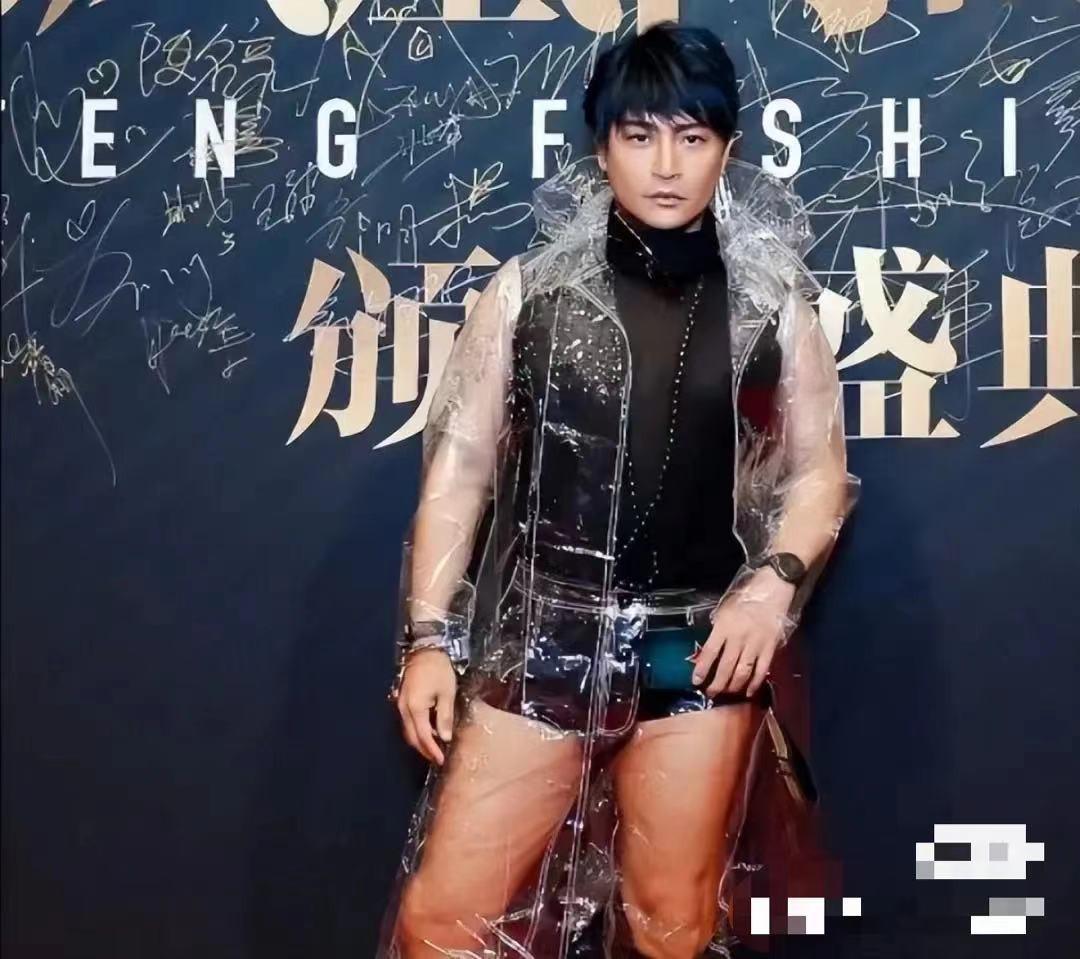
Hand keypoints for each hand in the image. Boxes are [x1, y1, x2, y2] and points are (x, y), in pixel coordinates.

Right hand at [395, 648, 456, 764]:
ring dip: (420, 741)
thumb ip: (444, 717)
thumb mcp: (447, 693)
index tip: (441, 760)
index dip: (432, 750)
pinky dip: (416, 730)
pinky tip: (427, 731)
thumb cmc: (439, 670)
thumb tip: (445, 738)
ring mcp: (400, 704)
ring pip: (408, 730)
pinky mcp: (402, 700)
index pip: (423, 736)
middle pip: (412, 737)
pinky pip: (407, 722)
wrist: (425, 650)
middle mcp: (404, 709)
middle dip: (424, 750)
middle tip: (437, 758)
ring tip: (434, 747)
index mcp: (415, 707)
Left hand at [690, 568, 796, 697]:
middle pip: (726, 667)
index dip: (702, 669)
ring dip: (733, 686)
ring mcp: (755, 644)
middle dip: (717, 684)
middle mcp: (738, 638)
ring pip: (742, 672)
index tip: (696, 681)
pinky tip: (748, 691)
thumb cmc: (745, 598)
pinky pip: (761, 670)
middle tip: (711, 693)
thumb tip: (711, 650)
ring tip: (727, 693)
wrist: (772, 590)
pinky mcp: (770, 647)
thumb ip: (718, 629)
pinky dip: (754, 683)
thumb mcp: (724, 610)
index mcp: (724, 626)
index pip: (710, 652)